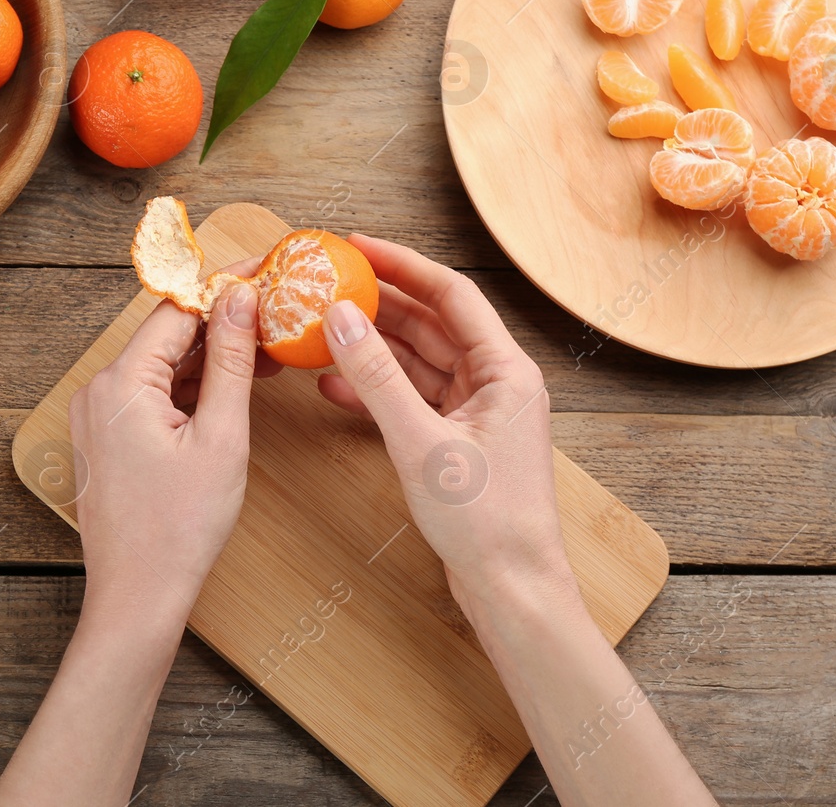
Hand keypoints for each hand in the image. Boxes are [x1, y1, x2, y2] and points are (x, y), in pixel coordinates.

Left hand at [68, 271, 272, 622]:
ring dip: (211, 358)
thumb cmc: (178, 528)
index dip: (224, 287)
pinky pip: (152, 396)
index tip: (263, 270)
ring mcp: (99, 418)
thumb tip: (241, 300)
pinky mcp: (108, 440)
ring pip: (162, 367)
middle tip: (275, 311)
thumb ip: (232, 361)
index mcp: (120, 384)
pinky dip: (191, 389)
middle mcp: (98, 392)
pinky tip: (233, 387)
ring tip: (266, 351)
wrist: (139, 597)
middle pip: (167, 336)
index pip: (177, 312)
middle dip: (222, 323)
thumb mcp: (221, 436)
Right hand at [318, 235, 579, 615]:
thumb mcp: (420, 442)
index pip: (451, 294)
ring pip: (419, 362)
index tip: (356, 245)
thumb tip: (341, 317)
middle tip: (331, 282)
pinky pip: (414, 399)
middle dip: (380, 304)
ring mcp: (479, 414)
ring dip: (373, 348)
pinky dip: (377, 391)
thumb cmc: (486, 522)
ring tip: (322, 330)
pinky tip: (334, 387)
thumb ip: (377, 377)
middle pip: (433, 324)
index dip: (403, 265)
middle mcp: (497, 384)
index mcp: (506, 370)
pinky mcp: (460, 443)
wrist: (513, 589)